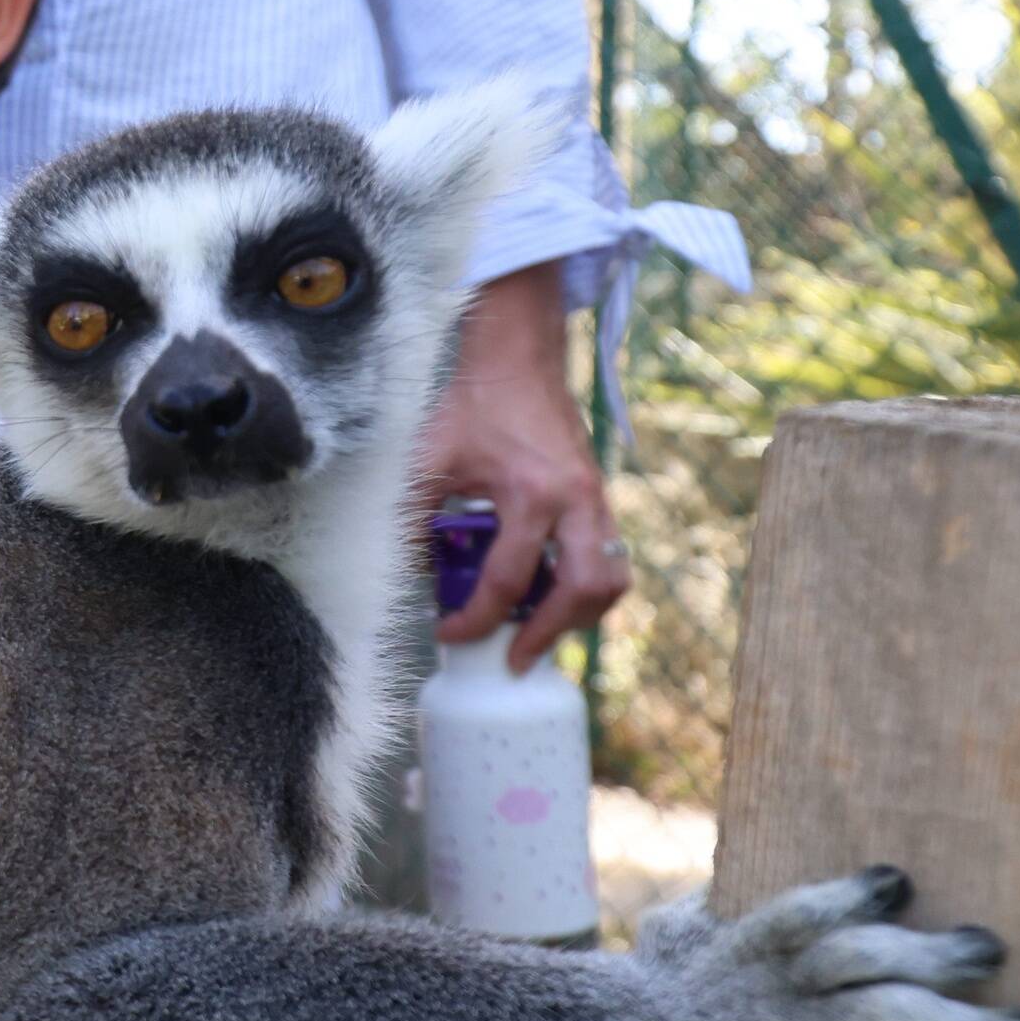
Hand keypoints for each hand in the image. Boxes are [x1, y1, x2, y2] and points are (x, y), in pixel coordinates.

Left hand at [414, 263, 625, 674]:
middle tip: (513, 659)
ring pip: (610, 581)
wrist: (518, 362)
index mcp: (531, 493)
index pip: (507, 580)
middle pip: (580, 591)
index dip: (475, 619)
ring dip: (578, 616)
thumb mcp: (430, 461)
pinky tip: (554, 599)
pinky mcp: (601, 500)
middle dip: (546, 634)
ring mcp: (596, 501)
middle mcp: (575, 501)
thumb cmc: (474, 408)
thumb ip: (413, 518)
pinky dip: (588, 589)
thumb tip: (409, 574)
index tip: (447, 632)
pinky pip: (610, 559)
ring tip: (538, 632)